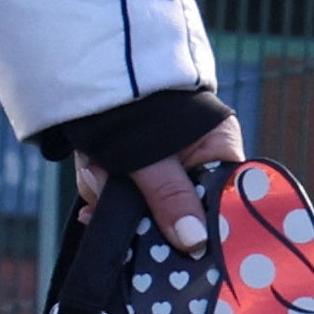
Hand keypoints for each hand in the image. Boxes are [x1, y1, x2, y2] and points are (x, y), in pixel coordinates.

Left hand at [74, 114, 245, 254]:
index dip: (201, 227)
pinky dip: (104, 184)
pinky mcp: (136, 165)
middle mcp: (197, 160)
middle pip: (179, 211)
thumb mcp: (151, 154)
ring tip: (97, 166)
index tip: (181, 249)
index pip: (223, 203)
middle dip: (140, 210)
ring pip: (143, 205)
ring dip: (112, 192)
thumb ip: (171, 198)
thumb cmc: (134, 100)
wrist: (90, 64)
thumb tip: (194, 243)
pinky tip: (93, 169)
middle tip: (110, 206)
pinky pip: (123, 193)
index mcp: (219, 151)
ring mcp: (165, 164)